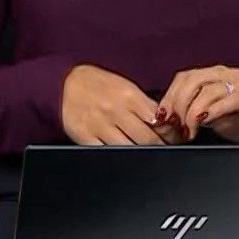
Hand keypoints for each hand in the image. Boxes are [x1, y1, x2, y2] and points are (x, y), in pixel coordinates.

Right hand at [61, 64, 180, 145]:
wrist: (63, 83)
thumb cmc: (96, 84)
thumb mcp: (124, 87)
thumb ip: (143, 104)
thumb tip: (165, 123)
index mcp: (129, 96)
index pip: (159, 120)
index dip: (171, 132)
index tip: (175, 137)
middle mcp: (116, 111)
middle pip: (148, 139)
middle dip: (162, 147)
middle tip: (166, 149)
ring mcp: (100, 126)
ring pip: (131, 149)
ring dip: (143, 154)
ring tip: (149, 154)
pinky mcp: (86, 138)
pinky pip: (108, 153)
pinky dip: (119, 156)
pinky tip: (125, 154)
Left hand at [159, 65, 238, 143]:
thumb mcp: (211, 117)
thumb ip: (192, 113)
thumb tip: (168, 119)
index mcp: (215, 75)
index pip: (185, 77)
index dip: (169, 96)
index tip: (160, 116)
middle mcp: (227, 74)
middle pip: (192, 80)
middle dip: (177, 103)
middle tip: (172, 124)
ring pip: (207, 90)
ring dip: (192, 112)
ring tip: (188, 130)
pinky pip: (228, 100)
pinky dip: (212, 111)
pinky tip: (205, 122)